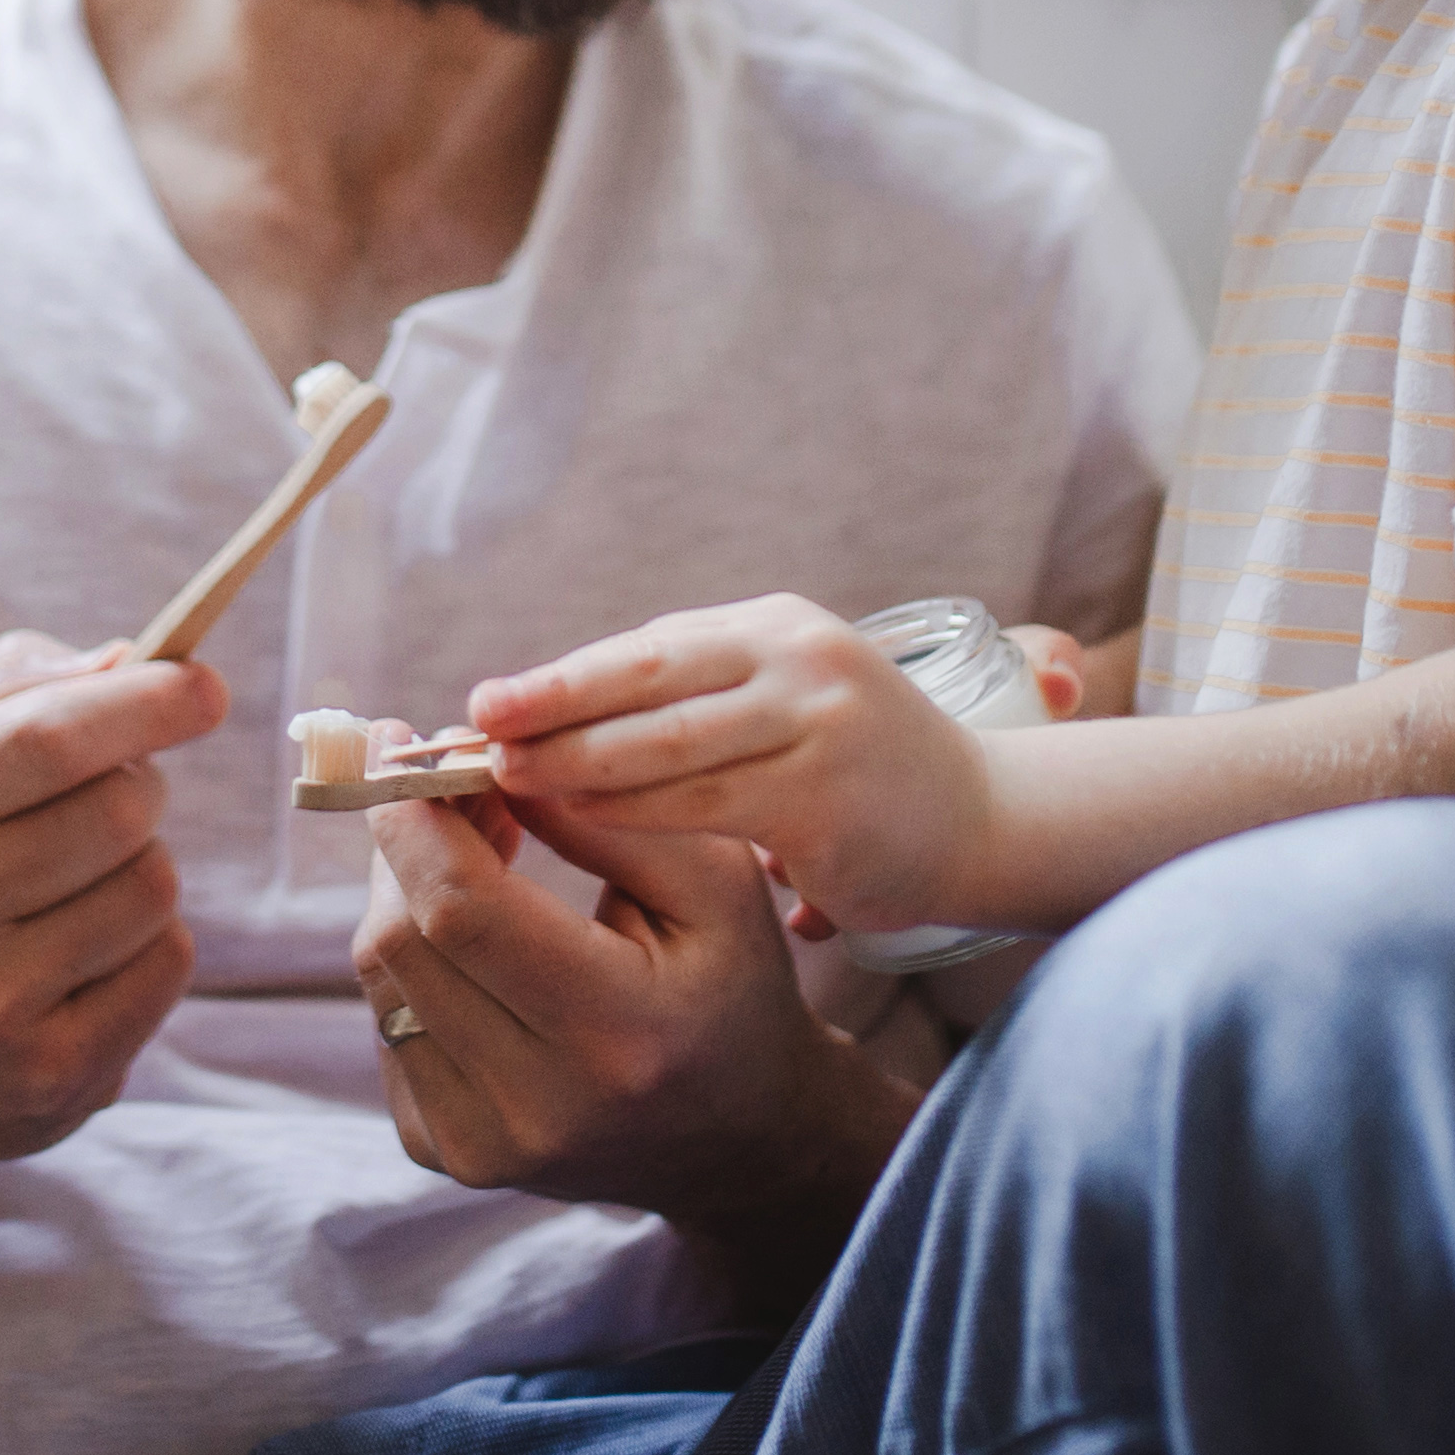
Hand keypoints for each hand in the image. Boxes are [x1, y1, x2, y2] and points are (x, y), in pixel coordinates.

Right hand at [0, 629, 219, 1182]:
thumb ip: (3, 688)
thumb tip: (125, 662)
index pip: (45, 741)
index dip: (144, 704)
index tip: (206, 684)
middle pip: (121, 810)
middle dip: (140, 784)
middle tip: (105, 798)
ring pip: (154, 886)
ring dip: (140, 867)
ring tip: (75, 888)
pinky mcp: (52, 1077)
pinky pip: (169, 963)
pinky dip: (152, 941)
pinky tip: (85, 956)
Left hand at [352, 782, 910, 1302]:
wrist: (738, 1141)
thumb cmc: (734, 989)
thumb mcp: (718, 883)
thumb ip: (605, 814)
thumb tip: (482, 758)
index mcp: (618, 1034)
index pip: (461, 912)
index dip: (415, 819)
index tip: (402, 745)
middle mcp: (536, 1108)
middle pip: (401, 940)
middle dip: (408, 842)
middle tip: (452, 787)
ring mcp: (479, 1144)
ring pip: (380, 976)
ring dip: (406, 894)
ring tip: (476, 853)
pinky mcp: (445, 1154)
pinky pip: (386, 1021)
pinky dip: (414, 958)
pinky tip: (474, 938)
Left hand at [468, 594, 1019, 941]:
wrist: (984, 825)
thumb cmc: (855, 777)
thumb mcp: (780, 707)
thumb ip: (693, 702)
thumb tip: (557, 720)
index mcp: (774, 629)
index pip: (644, 649)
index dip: (558, 678)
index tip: (481, 704)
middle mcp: (796, 657)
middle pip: (644, 676)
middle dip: (548, 705)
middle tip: (470, 729)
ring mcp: (818, 720)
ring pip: (665, 742)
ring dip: (573, 763)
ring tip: (503, 781)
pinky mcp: (827, 793)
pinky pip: (705, 803)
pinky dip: (632, 811)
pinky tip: (579, 821)